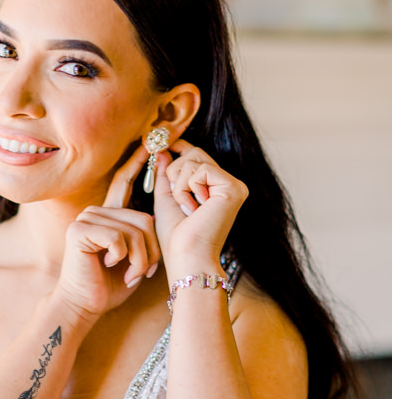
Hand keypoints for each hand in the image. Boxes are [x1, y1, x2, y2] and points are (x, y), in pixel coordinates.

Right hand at [55, 143, 160, 318]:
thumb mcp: (135, 255)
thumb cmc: (110, 283)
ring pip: (134, 230)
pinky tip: (110, 265)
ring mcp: (85, 219)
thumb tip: (157, 215)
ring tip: (130, 273)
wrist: (85, 303)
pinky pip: (118, 238)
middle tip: (142, 272)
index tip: (149, 143)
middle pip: (143, 218)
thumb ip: (143, 233)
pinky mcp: (79, 231)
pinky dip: (123, 257)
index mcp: (107, 215)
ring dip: (139, 258)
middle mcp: (95, 212)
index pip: (123, 183)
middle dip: (150, 250)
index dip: (136, 163)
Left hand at [152, 139, 247, 278]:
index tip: (165, 143)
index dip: (181, 147)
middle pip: (195, 154)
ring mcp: (234, 186)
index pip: (199, 156)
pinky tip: (193, 207)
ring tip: (186, 207)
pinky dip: (187, 188)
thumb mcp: (167, 198)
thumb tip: (165, 150)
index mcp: (217, 188)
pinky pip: (200, 170)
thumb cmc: (176, 235)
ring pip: (195, 160)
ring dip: (179, 185)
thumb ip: (166, 175)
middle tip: (178, 198)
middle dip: (175, 172)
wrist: (186, 255)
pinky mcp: (233, 188)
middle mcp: (230, 185)